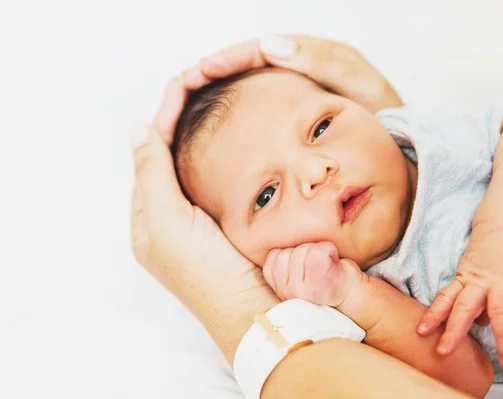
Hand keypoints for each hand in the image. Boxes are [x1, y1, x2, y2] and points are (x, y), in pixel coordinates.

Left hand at [130, 76, 272, 361]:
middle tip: (197, 83)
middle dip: (179, 119)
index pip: (151, 155)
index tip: (182, 82)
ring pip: (195, 165)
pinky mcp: (230, 224)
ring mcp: (201, 222)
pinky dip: (222, 153)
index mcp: (149, 220)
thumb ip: (152, 175)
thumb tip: (138, 128)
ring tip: (212, 102)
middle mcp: (171, 220)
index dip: (164, 117)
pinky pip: (219, 179)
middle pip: (169, 156)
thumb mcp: (167, 224)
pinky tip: (234, 140)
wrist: (256, 312)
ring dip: (199, 133)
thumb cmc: (209, 275)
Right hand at [181, 35, 402, 112]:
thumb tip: (269, 45)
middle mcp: (300, 73)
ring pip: (249, 88)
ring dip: (219, 93)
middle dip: (216, 72)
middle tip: (185, 83)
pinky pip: (260, 111)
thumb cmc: (383, 119)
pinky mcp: (295, 121)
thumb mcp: (358, 84)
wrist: (397, 154)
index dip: (230, 59)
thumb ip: (323, 62)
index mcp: (312, 58)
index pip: (260, 51)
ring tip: (190, 101)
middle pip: (248, 65)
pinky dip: (236, 116)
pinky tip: (219, 127)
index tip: (203, 70)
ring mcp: (295, 96)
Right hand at [262, 241, 363, 307]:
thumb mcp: (295, 273)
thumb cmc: (325, 279)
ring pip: (302, 249)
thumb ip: (280, 261)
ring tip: (325, 267)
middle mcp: (286, 292)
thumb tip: (248, 230)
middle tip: (317, 268)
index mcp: (277, 287)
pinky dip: (330, 251)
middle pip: (287, 250)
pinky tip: (333, 265)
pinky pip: (320, 250)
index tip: (305, 268)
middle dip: (305, 252)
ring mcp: (302, 289)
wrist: (352, 295)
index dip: (292, 255)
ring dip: (318, 252)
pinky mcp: (320, 281)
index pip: (273, 256)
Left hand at [417, 223, 502, 366]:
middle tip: (443, 351)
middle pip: (463, 308)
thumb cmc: (487, 252)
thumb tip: (478, 323)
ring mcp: (502, 279)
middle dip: (453, 331)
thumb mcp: (472, 273)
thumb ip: (472, 298)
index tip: (421, 332)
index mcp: (465, 281)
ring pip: (499, 311)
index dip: (433, 315)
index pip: (445, 300)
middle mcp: (479, 282)